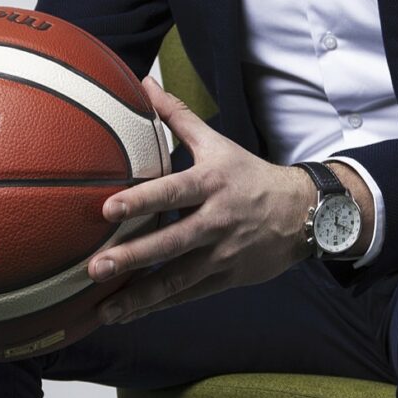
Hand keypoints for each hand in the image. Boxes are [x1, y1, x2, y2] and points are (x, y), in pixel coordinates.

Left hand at [86, 77, 315, 324]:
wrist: (301, 213)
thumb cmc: (248, 174)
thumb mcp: (216, 143)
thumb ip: (176, 116)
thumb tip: (143, 82)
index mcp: (212, 183)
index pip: (173, 192)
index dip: (142, 201)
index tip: (108, 210)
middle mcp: (217, 220)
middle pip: (171, 241)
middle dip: (133, 256)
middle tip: (96, 267)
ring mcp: (222, 253)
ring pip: (177, 278)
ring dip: (139, 295)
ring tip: (104, 310)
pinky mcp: (226, 278)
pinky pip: (187, 295)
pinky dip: (157, 306)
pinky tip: (127, 315)